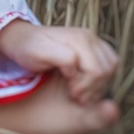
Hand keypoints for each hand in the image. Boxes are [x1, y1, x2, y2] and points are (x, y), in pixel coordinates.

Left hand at [0, 21, 118, 104]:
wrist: (22, 39)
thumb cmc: (28, 49)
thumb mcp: (39, 54)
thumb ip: (61, 57)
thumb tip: (77, 66)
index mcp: (79, 39)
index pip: (97, 70)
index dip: (86, 87)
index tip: (71, 94)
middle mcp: (90, 37)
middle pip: (107, 69)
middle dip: (93, 87)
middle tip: (75, 96)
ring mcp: (93, 41)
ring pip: (110, 67)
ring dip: (98, 84)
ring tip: (79, 92)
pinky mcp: (93, 48)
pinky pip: (108, 65)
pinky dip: (100, 79)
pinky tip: (83, 85)